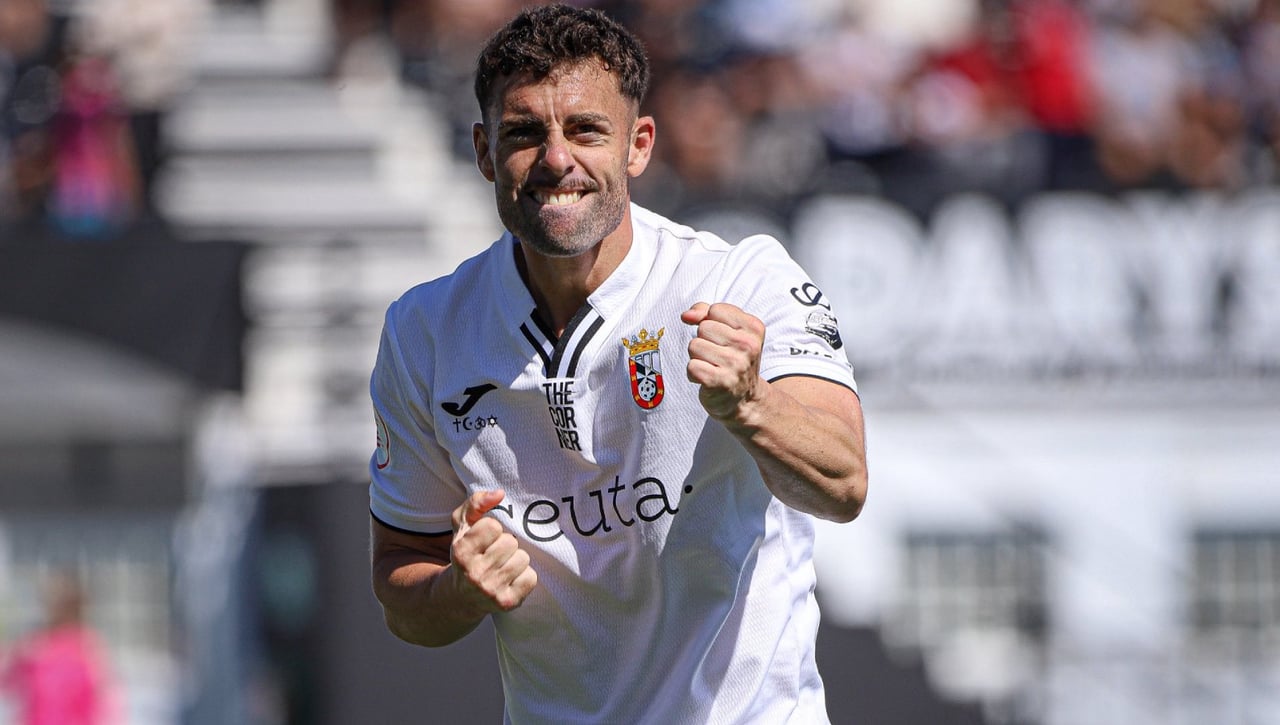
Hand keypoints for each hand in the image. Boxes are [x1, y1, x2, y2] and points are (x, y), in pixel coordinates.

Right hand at [448, 491, 536, 612]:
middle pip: (510, 542)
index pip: (492, 526)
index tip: (485, 539)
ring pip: (523, 558)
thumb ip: (476, 503)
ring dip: (516, 559)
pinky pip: (531, 577)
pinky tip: (510, 580)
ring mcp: (491, 590)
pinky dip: (524, 576)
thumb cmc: (467, 554)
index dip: (492, 530)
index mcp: (461, 552)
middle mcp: (474, 573)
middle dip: (505, 544)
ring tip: (503, 566)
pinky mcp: (507, 602)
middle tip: (495, 554)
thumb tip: (500, 493)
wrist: (460, 597)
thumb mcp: (462, 526)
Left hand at [680, 302, 766, 421]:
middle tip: (718, 356)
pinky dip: (694, 373)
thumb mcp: (727, 330)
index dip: (712, 323)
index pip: (715, 310)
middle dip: (704, 341)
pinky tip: (707, 379)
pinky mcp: (721, 382)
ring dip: (698, 358)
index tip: (723, 339)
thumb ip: (705, 313)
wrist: (744, 399)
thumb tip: (686, 315)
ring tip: (712, 367)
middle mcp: (748, 345)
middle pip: (703, 328)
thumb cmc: (732, 359)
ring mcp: (736, 365)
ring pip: (694, 346)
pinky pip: (691, 366)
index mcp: (754, 327)